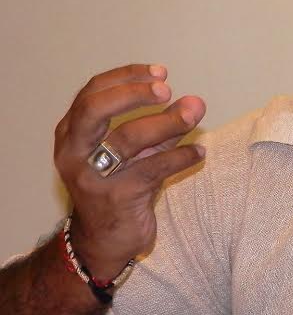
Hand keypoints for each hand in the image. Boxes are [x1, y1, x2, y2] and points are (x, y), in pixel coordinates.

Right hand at [54, 64, 205, 278]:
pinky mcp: (115, 198)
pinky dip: (179, 157)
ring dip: (166, 123)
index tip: (161, 72)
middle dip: (132, 93)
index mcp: (72, 133)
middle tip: (166, 89)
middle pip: (95, 109)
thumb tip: (196, 102)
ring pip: (127, 139)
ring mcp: (91, 176)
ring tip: (195, 114)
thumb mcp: (137, 153)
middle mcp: (73, 151)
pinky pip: (152, 170)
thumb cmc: (120, 188)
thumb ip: (163, 127)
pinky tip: (199, 152)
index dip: (127, 77)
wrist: (105, 242)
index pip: (93, 92)